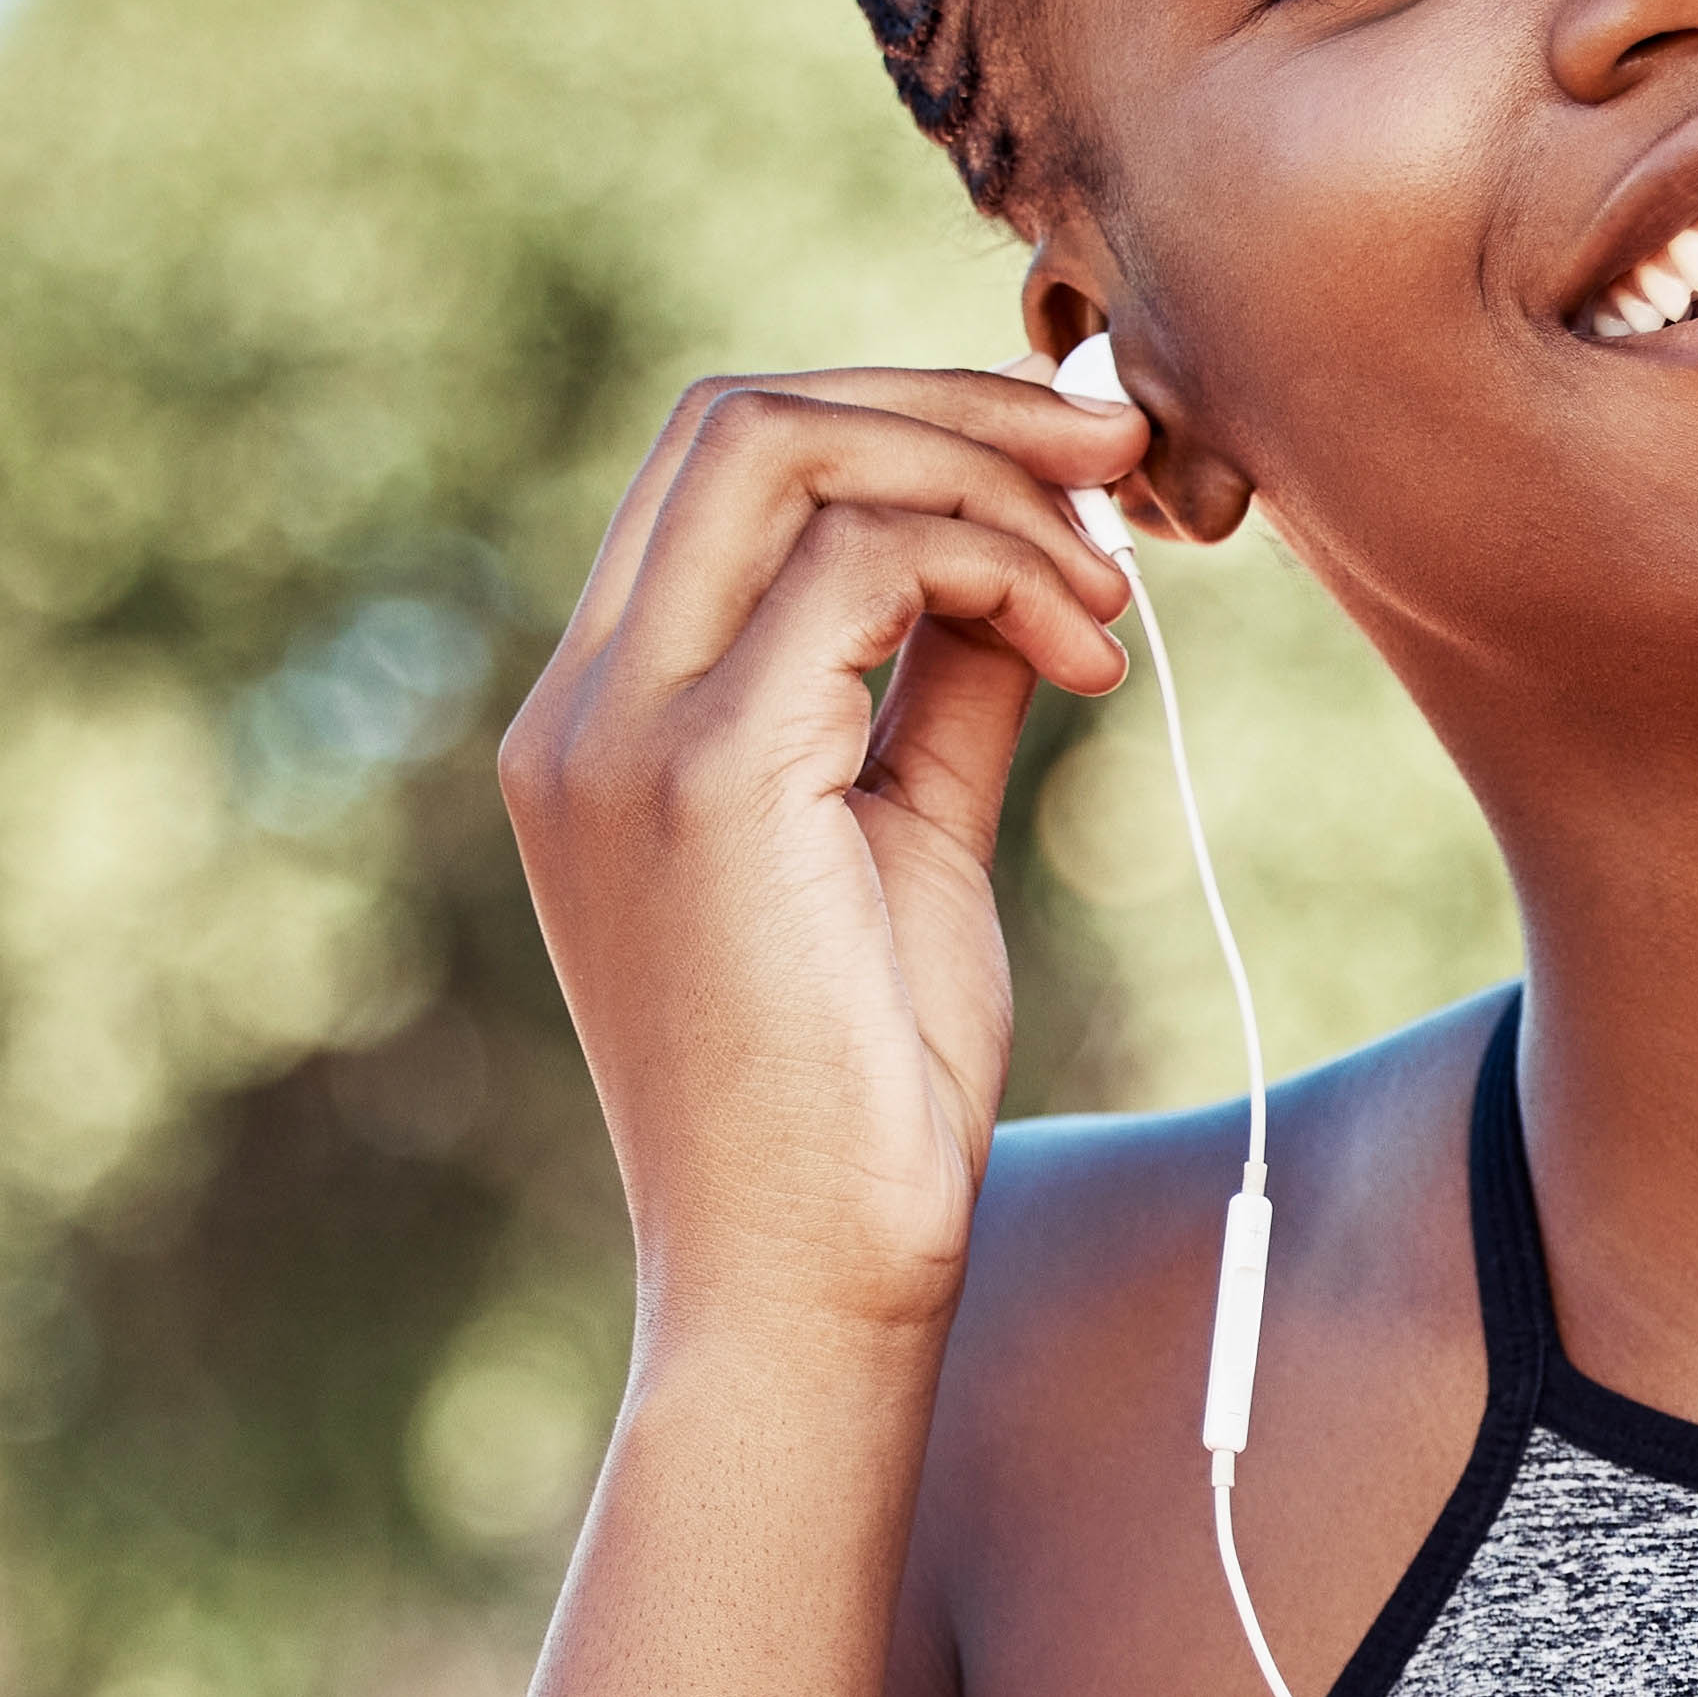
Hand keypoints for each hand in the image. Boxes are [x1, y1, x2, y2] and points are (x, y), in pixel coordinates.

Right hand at [495, 364, 1147, 1364]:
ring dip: (989, 486)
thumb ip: (940, 688)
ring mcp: (617, 737)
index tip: (1070, 477)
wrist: (814, 1288)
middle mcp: (577, 710)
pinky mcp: (701, 781)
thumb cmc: (864, 1098)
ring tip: (1113, 601)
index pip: (719, 467)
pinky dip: (997, 570)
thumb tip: (1023, 552)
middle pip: (736, 417)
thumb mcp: (909, 842)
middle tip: (1120, 461)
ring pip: (785, 451)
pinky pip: (859, 566)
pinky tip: (1089, 663)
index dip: (902, 425)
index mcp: (602, 720)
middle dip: (949, 408)